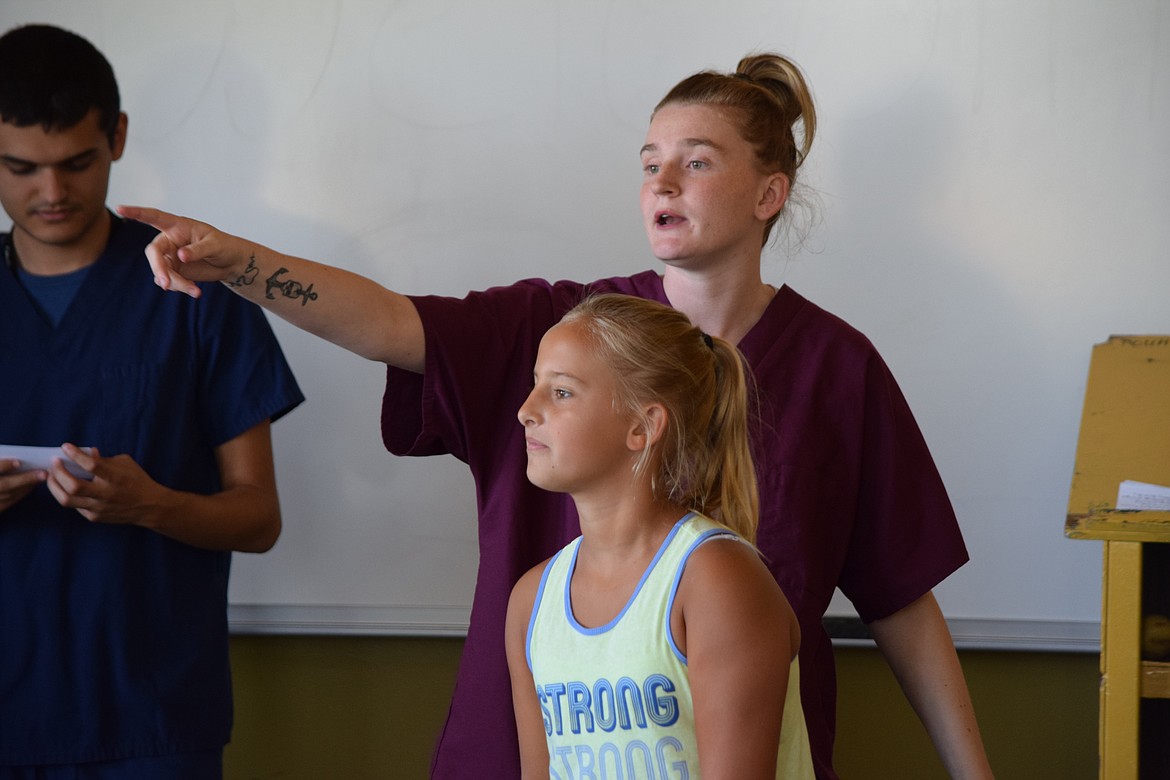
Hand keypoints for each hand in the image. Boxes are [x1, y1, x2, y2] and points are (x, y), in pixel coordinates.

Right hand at [0, 459, 44, 511]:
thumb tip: (17, 459)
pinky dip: (20, 495)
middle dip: (24, 479)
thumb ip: (0, 461)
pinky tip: (30, 487)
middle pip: (3, 485)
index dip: (4, 465)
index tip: (19, 462)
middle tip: (43, 473)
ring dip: (26, 487)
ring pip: (7, 495)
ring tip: (41, 478)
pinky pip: (6, 503)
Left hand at [45, 443, 164, 526]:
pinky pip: (74, 506)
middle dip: (59, 472)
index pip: (91, 465)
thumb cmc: (137, 481)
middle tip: (55, 463)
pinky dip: (66, 495)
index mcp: (115, 477)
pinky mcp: (94, 517)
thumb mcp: (125, 463)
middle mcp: (106, 494)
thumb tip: (87, 453)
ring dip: (55, 486)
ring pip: (67, 499)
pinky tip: (65, 488)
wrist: (149, 506)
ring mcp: (98, 507)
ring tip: (52, 476)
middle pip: (73, 486)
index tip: (66, 446)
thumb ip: (104, 459)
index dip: (76, 455)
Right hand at [116, 205, 252, 298]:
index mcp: (177, 226)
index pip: (154, 217)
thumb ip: (198, 249)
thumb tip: (180, 255)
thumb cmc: (224, 246)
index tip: (119, 208)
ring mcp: (169, 256)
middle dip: (158, 269)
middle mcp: (169, 240)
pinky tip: (194, 291)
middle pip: (154, 253)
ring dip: (174, 283)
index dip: (136, 213)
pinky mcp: (173, 270)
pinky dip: (179, 287)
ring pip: (161, 271)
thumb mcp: (215, 245)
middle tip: (167, 284)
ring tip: (195, 291)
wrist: (230, 263)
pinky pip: (169, 280)